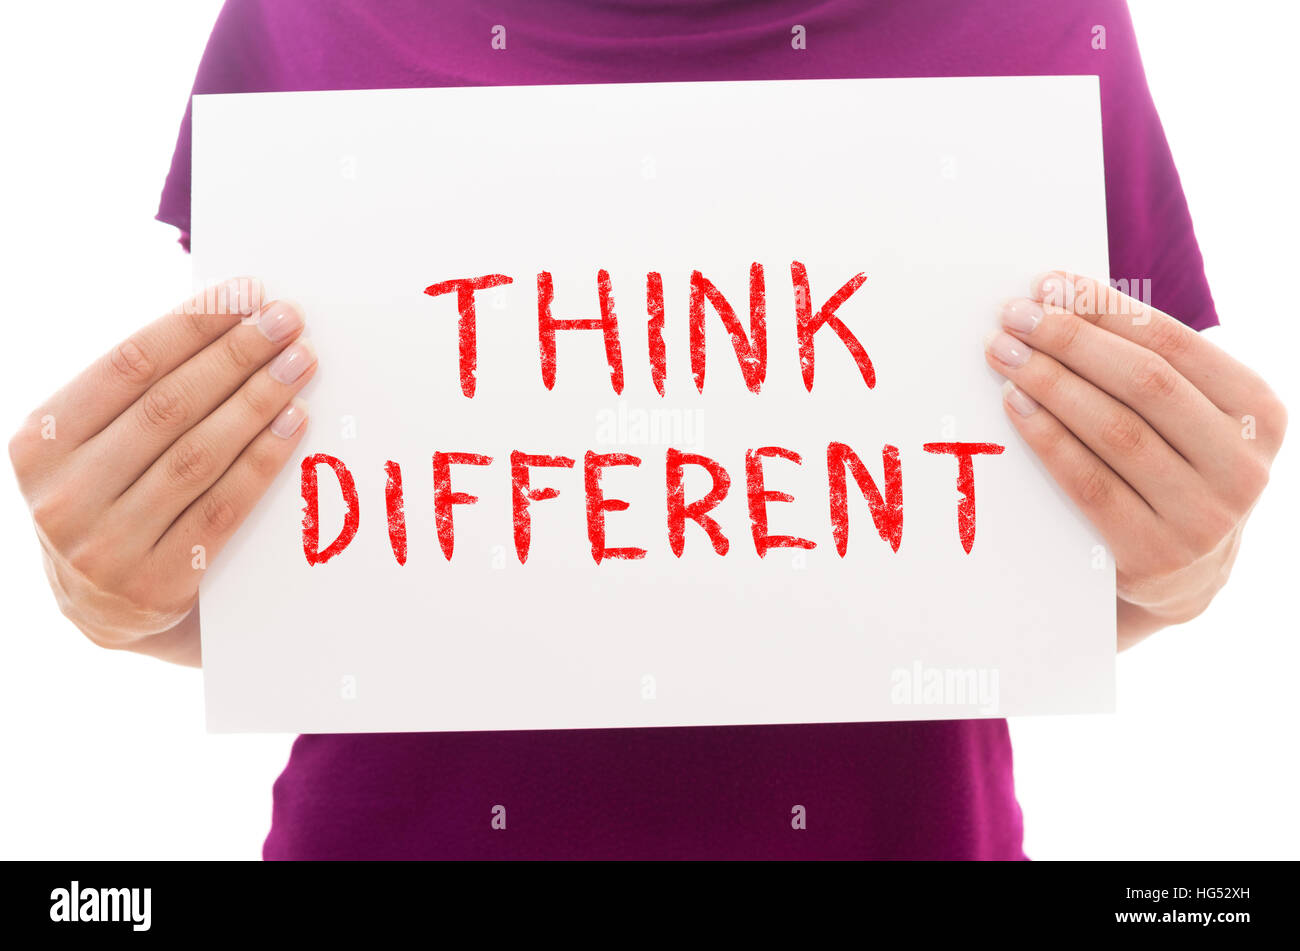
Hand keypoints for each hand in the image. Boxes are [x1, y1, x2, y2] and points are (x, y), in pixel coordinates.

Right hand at [9, 278, 315, 665]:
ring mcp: (105, 546)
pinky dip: (262, 460)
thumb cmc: (111, 500)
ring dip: (258, 401)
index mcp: (39, 443)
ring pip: (198, 455)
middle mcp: (63, 494)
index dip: (193, 325)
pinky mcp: (155, 585)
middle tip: (288, 321)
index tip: (246, 293)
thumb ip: (139, 394)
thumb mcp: (96, 446)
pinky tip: (294, 423)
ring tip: (300, 364)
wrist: (103, 612)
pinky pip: (222, 508)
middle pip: (169, 406)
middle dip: (237, 355)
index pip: (127, 365)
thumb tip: (227, 316)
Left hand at [985, 272, 1285, 649]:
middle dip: (1071, 341)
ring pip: (1115, 431)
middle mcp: (1242, 466)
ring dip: (1050, 384)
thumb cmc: (1173, 470)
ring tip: (1005, 355)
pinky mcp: (1154, 556)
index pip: (1175, 344)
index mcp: (1258, 414)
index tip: (1050, 284)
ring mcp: (1204, 517)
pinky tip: (1015, 407)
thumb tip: (1063, 296)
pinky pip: (1089, 484)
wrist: (1182, 575)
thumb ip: (1150, 367)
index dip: (1107, 310)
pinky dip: (1048, 438)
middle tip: (1015, 316)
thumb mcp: (1189, 419)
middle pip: (1144, 383)